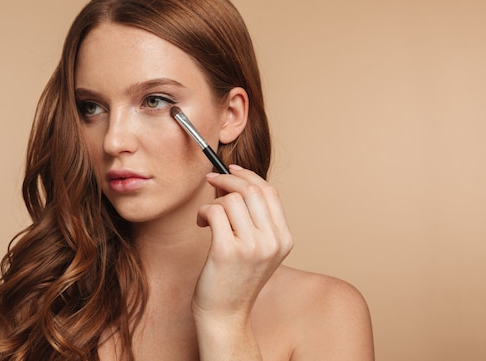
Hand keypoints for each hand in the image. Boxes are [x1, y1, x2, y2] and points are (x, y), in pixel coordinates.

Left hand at [192, 164, 292, 323]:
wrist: (225, 315)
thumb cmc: (235, 278)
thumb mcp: (256, 248)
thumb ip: (253, 218)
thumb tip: (232, 180)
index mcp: (284, 239)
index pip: (270, 192)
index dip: (248, 176)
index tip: (231, 170)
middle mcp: (272, 242)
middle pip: (251, 190)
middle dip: (228, 179)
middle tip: (212, 181)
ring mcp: (251, 247)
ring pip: (231, 199)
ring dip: (213, 201)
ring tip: (207, 216)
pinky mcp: (226, 251)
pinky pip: (214, 212)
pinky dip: (204, 212)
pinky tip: (201, 224)